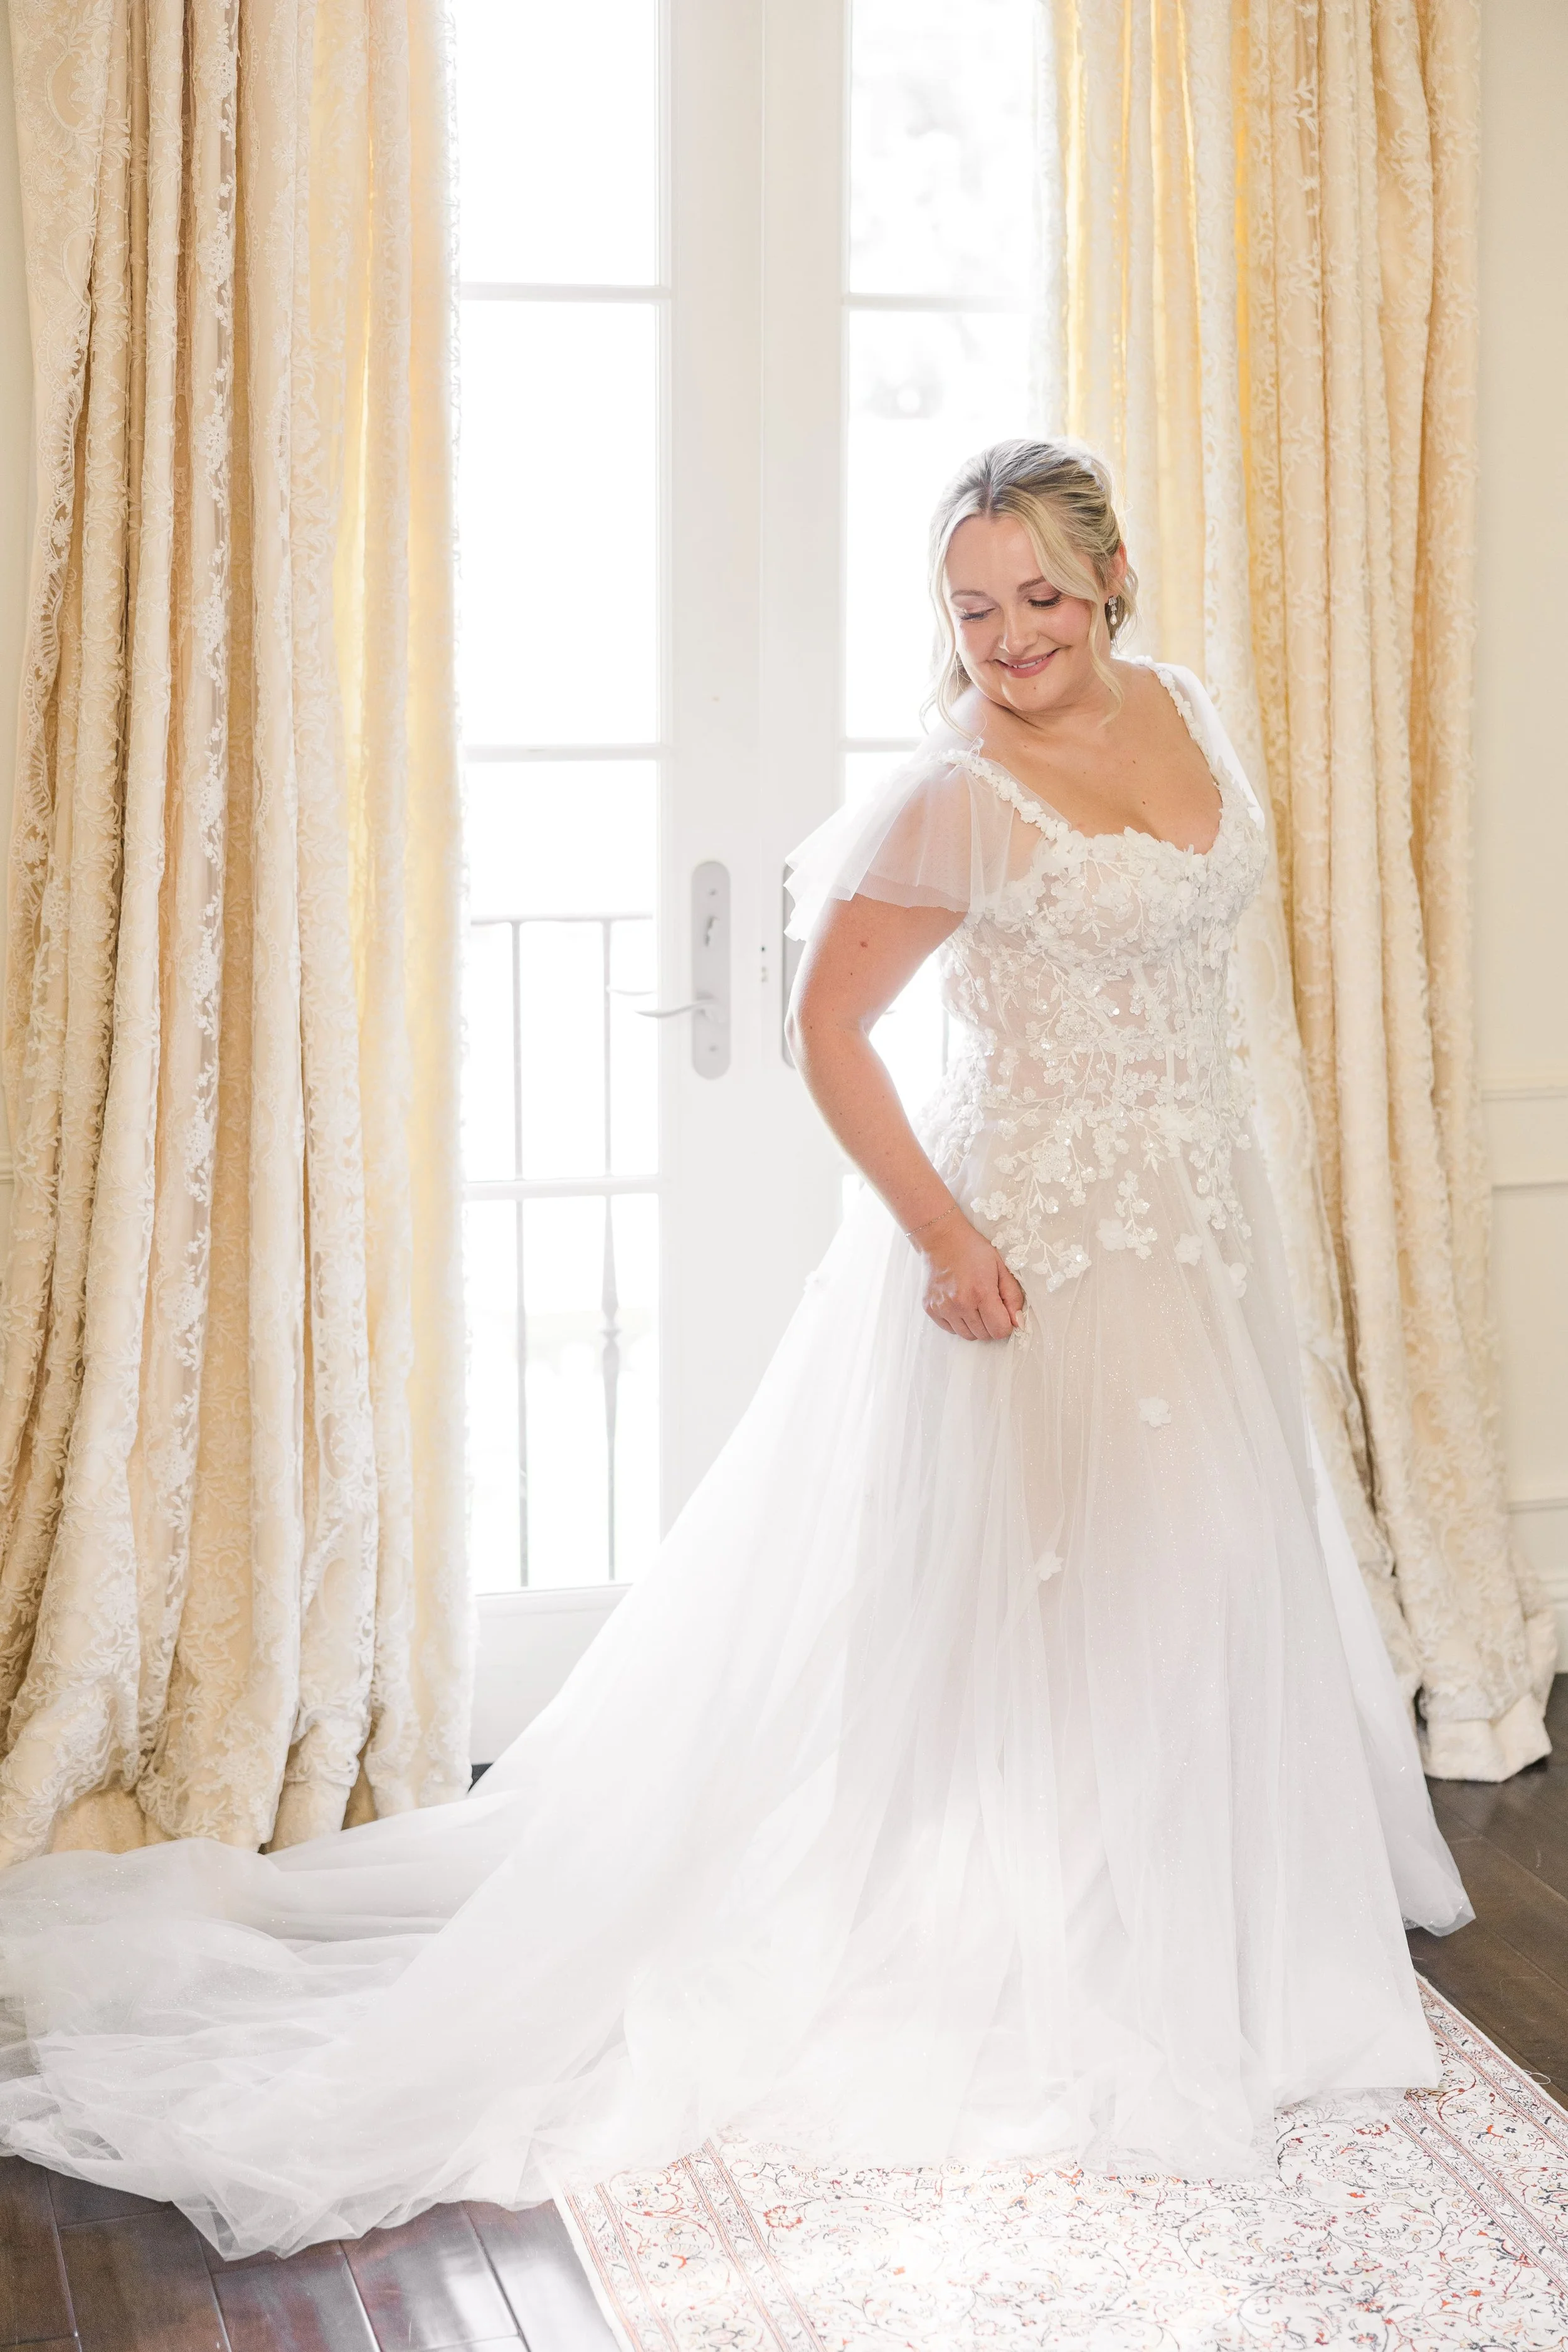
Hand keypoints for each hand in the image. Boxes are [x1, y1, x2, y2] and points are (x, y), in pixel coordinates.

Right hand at [909, 1207, 1025, 1340]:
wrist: (941, 1239)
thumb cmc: (974, 1250)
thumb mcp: (1001, 1267)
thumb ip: (1013, 1296)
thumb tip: (1017, 1322)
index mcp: (981, 1292)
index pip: (999, 1330)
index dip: (1006, 1323)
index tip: (1002, 1311)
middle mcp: (960, 1303)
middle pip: (984, 1335)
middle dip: (991, 1324)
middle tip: (988, 1304)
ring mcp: (943, 1307)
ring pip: (967, 1335)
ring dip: (975, 1325)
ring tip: (973, 1304)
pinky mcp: (930, 1309)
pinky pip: (950, 1330)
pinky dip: (958, 1323)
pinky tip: (959, 1304)